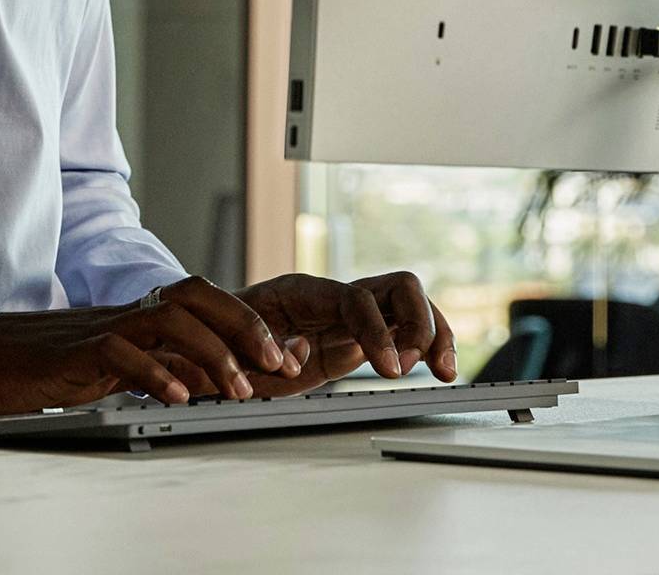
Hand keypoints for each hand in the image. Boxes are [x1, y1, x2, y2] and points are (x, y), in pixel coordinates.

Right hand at [0, 275, 303, 414]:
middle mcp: (132, 312)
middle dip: (243, 325)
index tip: (284, 356)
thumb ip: (165, 364)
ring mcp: (107, 327)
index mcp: (146, 315)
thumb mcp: (124, 363)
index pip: (207, 302)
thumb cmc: (61, 361)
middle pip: (197, 296)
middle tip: (274, 363)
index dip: (249, 323)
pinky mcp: (81, 349)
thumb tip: (215, 378)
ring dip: (211, 351)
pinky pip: (123, 351)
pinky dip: (155, 371)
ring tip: (235, 388)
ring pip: (169, 319)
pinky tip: (177, 394)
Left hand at [225, 272, 456, 396]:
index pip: (354, 299)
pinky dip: (426, 346)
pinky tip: (436, 371)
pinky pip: (402, 333)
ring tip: (445, 370)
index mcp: (302, 292)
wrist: (213, 339)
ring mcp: (350, 317)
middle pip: (397, 286)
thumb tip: (292, 357)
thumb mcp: (230, 342)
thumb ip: (259, 346)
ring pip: (408, 304)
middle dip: (420, 320)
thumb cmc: (218, 336)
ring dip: (435, 331)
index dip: (376, 330)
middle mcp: (333, 297)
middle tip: (425, 363)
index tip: (389, 368)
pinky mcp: (356, 341)